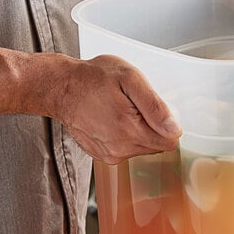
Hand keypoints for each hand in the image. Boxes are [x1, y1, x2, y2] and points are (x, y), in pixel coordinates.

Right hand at [56, 54, 180, 164]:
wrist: (60, 88)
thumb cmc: (92, 78)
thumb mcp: (130, 79)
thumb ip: (155, 106)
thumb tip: (174, 129)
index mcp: (131, 131)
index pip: (170, 141)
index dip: (167, 123)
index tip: (154, 108)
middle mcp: (121, 149)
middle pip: (157, 145)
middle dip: (152, 126)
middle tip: (134, 105)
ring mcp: (110, 155)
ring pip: (142, 147)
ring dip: (138, 130)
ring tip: (121, 109)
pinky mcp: (103, 155)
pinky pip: (126, 149)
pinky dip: (124, 135)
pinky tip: (112, 119)